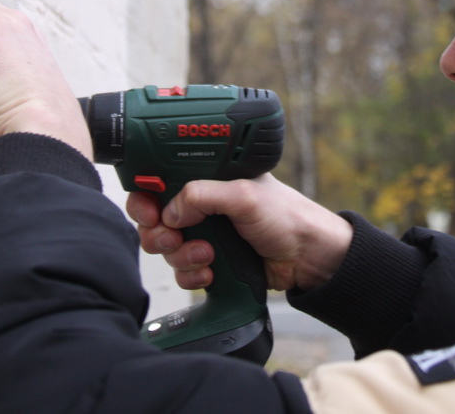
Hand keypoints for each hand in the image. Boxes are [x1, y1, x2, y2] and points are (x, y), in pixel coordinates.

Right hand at [126, 174, 352, 291]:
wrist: (308, 258)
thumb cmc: (287, 217)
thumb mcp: (243, 196)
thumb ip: (202, 196)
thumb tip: (169, 211)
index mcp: (208, 180)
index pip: (160, 183)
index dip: (146, 198)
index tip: (148, 212)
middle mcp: (203, 206)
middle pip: (155, 220)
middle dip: (160, 233)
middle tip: (174, 237)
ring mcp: (205, 235)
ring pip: (167, 249)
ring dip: (182, 256)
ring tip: (208, 255)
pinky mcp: (210, 262)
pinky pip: (182, 273)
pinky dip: (192, 275)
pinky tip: (212, 273)